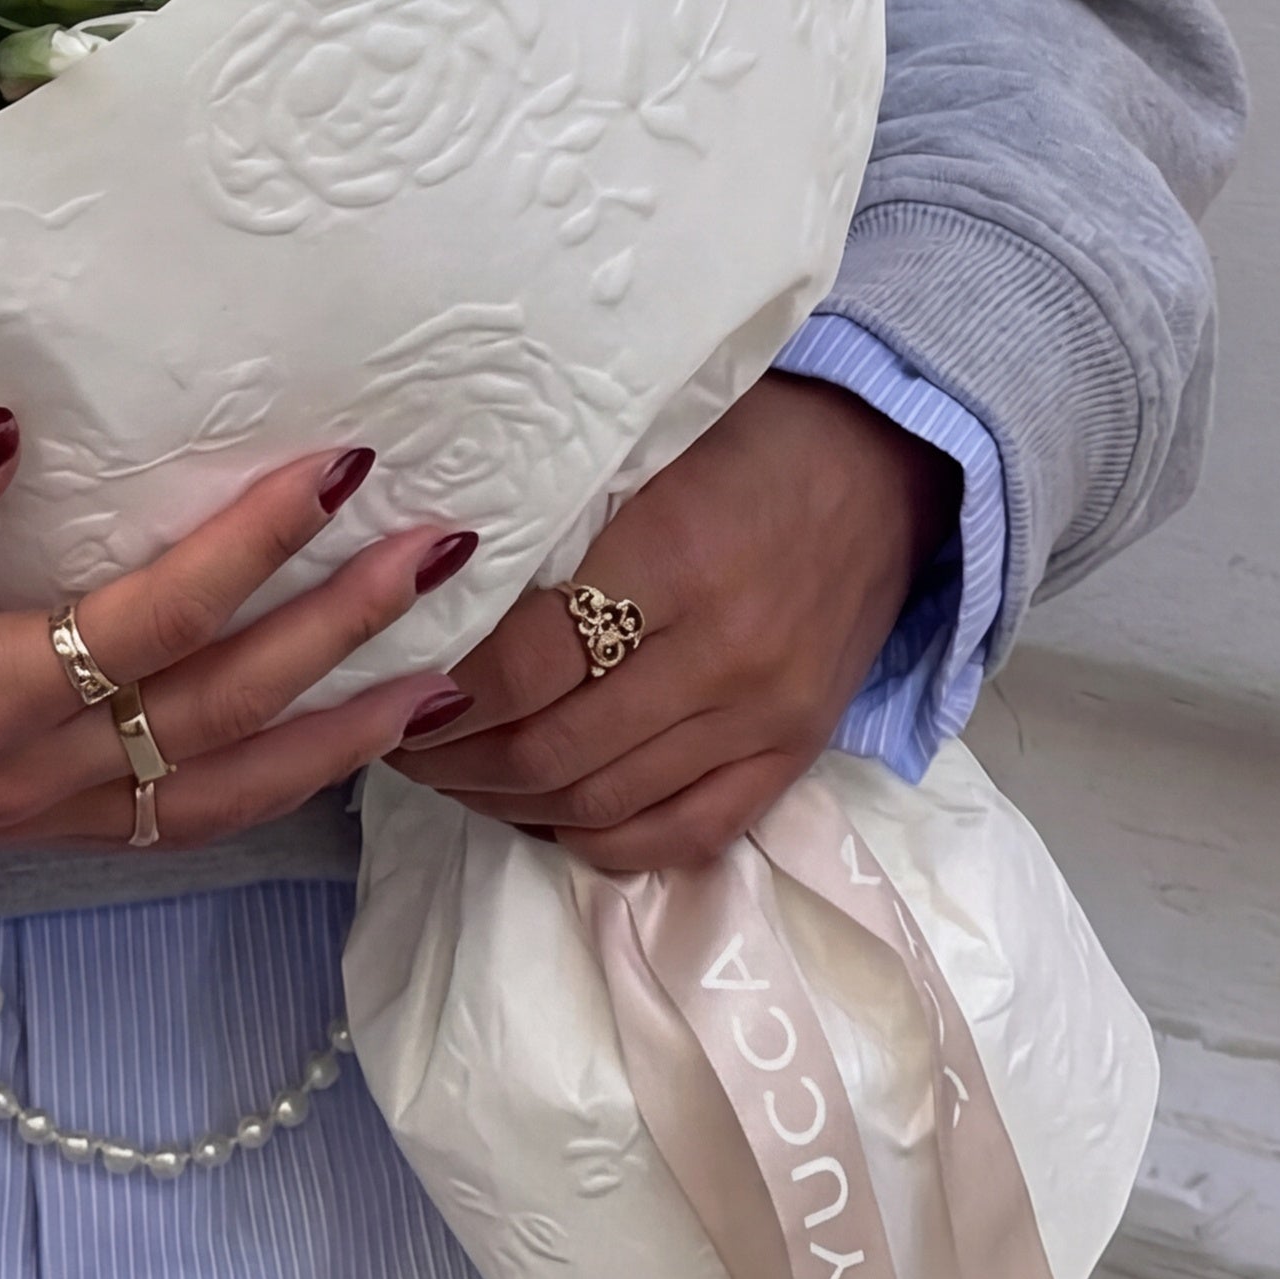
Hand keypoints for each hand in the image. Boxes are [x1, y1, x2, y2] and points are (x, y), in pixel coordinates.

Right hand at [0, 412, 476, 852]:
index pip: (153, 620)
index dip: (253, 549)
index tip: (338, 470)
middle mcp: (28, 771)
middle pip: (224, 707)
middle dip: (345, 630)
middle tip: (443, 546)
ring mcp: (39, 813)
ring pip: (228, 789)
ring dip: (344, 731)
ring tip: (451, 675)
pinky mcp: (39, 824)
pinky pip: (188, 819)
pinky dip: (282, 785)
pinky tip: (343, 742)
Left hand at [386, 377, 955, 876]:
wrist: (888, 464)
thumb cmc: (749, 437)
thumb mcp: (640, 451)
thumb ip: (553, 524)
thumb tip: (433, 582)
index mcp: (673, 561)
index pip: (525, 663)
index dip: (442, 686)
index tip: (390, 675)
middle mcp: (722, 656)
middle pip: (551, 749)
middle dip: (453, 756)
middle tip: (397, 734)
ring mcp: (764, 717)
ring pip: (601, 804)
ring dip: (505, 801)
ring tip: (451, 773)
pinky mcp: (795, 754)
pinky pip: (682, 837)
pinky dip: (599, 841)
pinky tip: (542, 814)